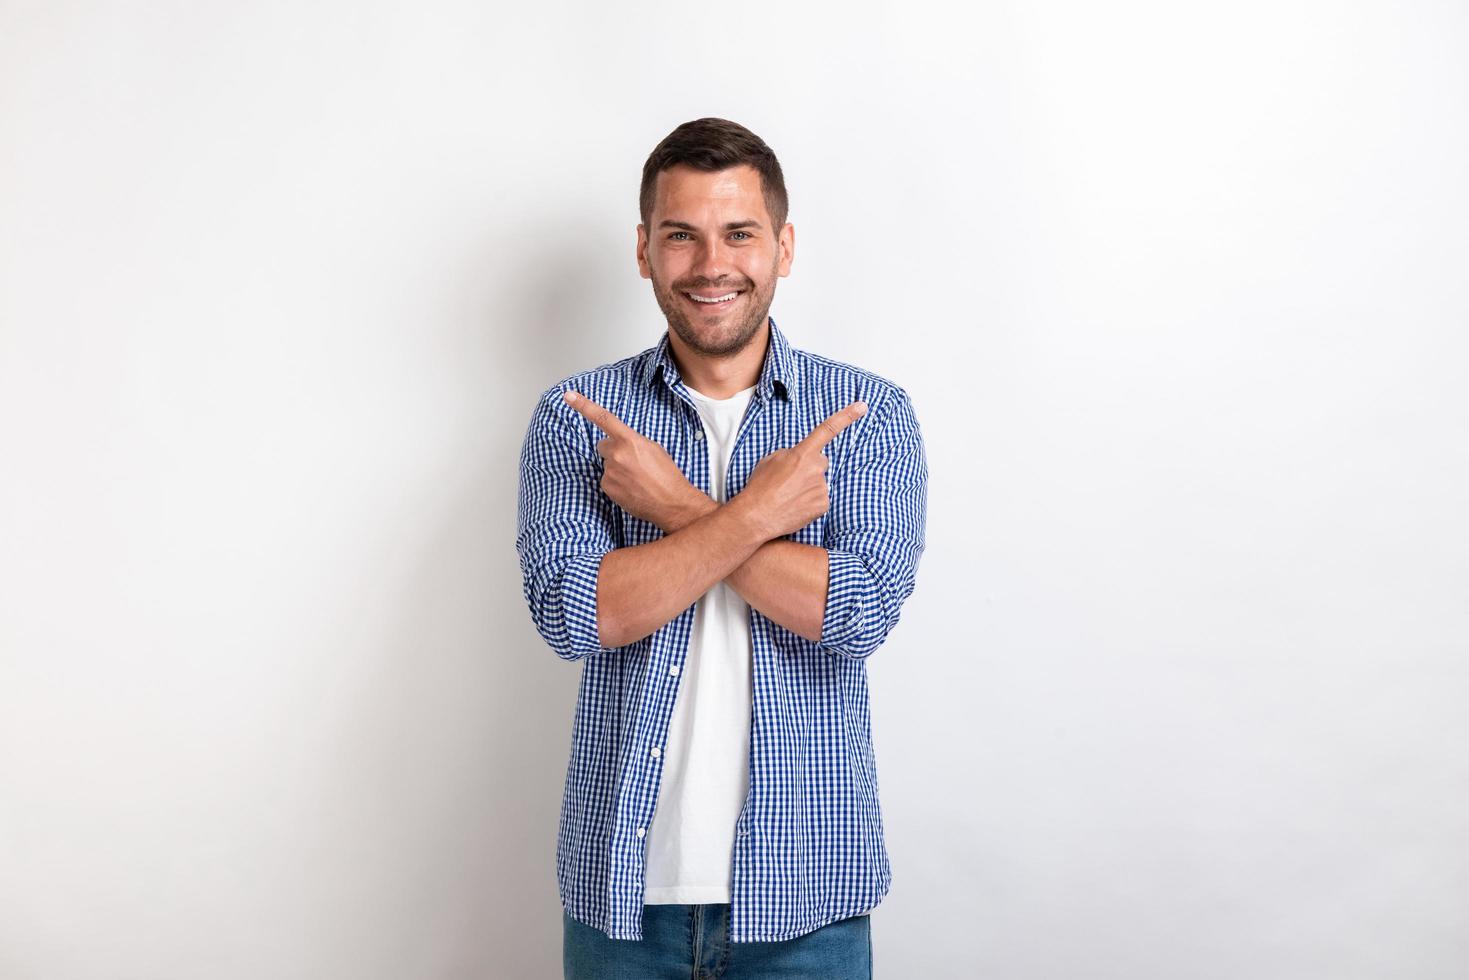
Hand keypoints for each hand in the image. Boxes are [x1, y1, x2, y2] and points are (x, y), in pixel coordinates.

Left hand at [562, 390, 704, 528]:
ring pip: (607, 464)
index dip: (584, 405)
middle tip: (633, 463)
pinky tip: (631, 488)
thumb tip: (622, 443)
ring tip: (637, 479)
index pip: (604, 418)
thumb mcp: (654, 449)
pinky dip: (616, 483)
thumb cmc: (667, 475)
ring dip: (617, 469)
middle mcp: (617, 454)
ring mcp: (610, 471)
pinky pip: (607, 479)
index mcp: (630, 440)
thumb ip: (633, 441)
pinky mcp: (607, 487)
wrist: (672, 503)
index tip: (569, 396)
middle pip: (604, 446)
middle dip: (614, 451)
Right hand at [738, 401, 866, 539]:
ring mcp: (821, 487)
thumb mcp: (771, 460)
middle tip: (790, 480)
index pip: (827, 430)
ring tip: (788, 495)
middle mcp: (816, 469)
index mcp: (802, 454)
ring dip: (808, 486)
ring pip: (819, 482)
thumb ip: (792, 454)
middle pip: (820, 462)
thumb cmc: (761, 487)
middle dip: (809, 468)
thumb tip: (802, 458)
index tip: (862, 406)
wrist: (757, 516)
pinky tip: (795, 505)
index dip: (847, 416)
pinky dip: (810, 501)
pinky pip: (820, 498)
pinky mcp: (823, 504)